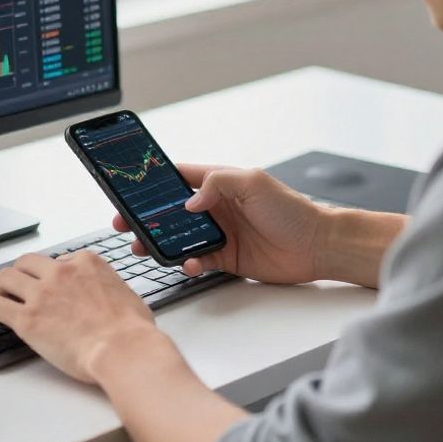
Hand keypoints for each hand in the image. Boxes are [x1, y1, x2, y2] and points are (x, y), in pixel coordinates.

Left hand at [0, 251, 159, 383]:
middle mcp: (61, 271)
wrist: (124, 349)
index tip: (47, 285)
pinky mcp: (27, 318)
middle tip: (12, 286)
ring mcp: (42, 293)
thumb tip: (110, 296)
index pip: (60, 260)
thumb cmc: (133, 331)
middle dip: (17, 273)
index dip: (51, 274)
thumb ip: (111, 289)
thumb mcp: (128, 295)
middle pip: (27, 263)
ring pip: (5, 278)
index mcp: (87, 263)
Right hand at [115, 164, 327, 283]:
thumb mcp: (253, 183)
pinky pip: (198, 261)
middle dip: (146, 217)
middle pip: (171, 211)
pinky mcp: (227, 259)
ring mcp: (221, 234)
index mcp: (220, 183)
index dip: (154, 181)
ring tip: (144, 247)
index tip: (130, 186)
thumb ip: (217, 183)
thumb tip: (189, 203)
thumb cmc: (292, 209)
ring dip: (160, 243)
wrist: (318, 245)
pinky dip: (188, 264)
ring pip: (179, 238)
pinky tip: (189, 264)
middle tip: (124, 223)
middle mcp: (217, 208)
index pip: (180, 177)